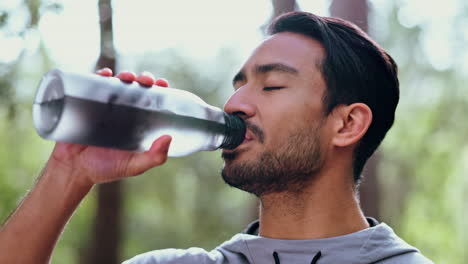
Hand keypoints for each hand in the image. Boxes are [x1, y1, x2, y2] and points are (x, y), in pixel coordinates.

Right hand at [48, 68, 171, 187]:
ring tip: (127, 77)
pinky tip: (105, 74)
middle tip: (145, 80)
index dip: (159, 90)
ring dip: (124, 75)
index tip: (163, 84)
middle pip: (137, 89)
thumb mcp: (134, 166)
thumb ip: (154, 158)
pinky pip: (92, 86)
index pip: (152, 101)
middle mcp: (123, 113)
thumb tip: (168, 137)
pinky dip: (99, 76)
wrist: (73, 170)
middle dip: (143, 79)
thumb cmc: (105, 169)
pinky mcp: (84, 105)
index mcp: (138, 123)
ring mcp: (103, 108)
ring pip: (117, 84)